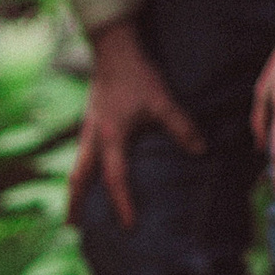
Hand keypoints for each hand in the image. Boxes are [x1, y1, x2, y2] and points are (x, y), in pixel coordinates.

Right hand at [68, 19, 204, 228]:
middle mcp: (94, 136)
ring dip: (76, 187)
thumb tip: (201, 150)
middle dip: (76, 203)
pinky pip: (82, 152)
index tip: (128, 225)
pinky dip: (82, 169)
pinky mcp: (90, 119)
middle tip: (73, 227)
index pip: (115, 178)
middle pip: (79, 177)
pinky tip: (88, 174)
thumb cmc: (137, 74)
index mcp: (111, 136)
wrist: (113, 47)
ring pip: (77, 165)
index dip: (122, 203)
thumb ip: (180, 126)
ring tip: (75, 208)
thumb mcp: (161, 100)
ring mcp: (88, 127)